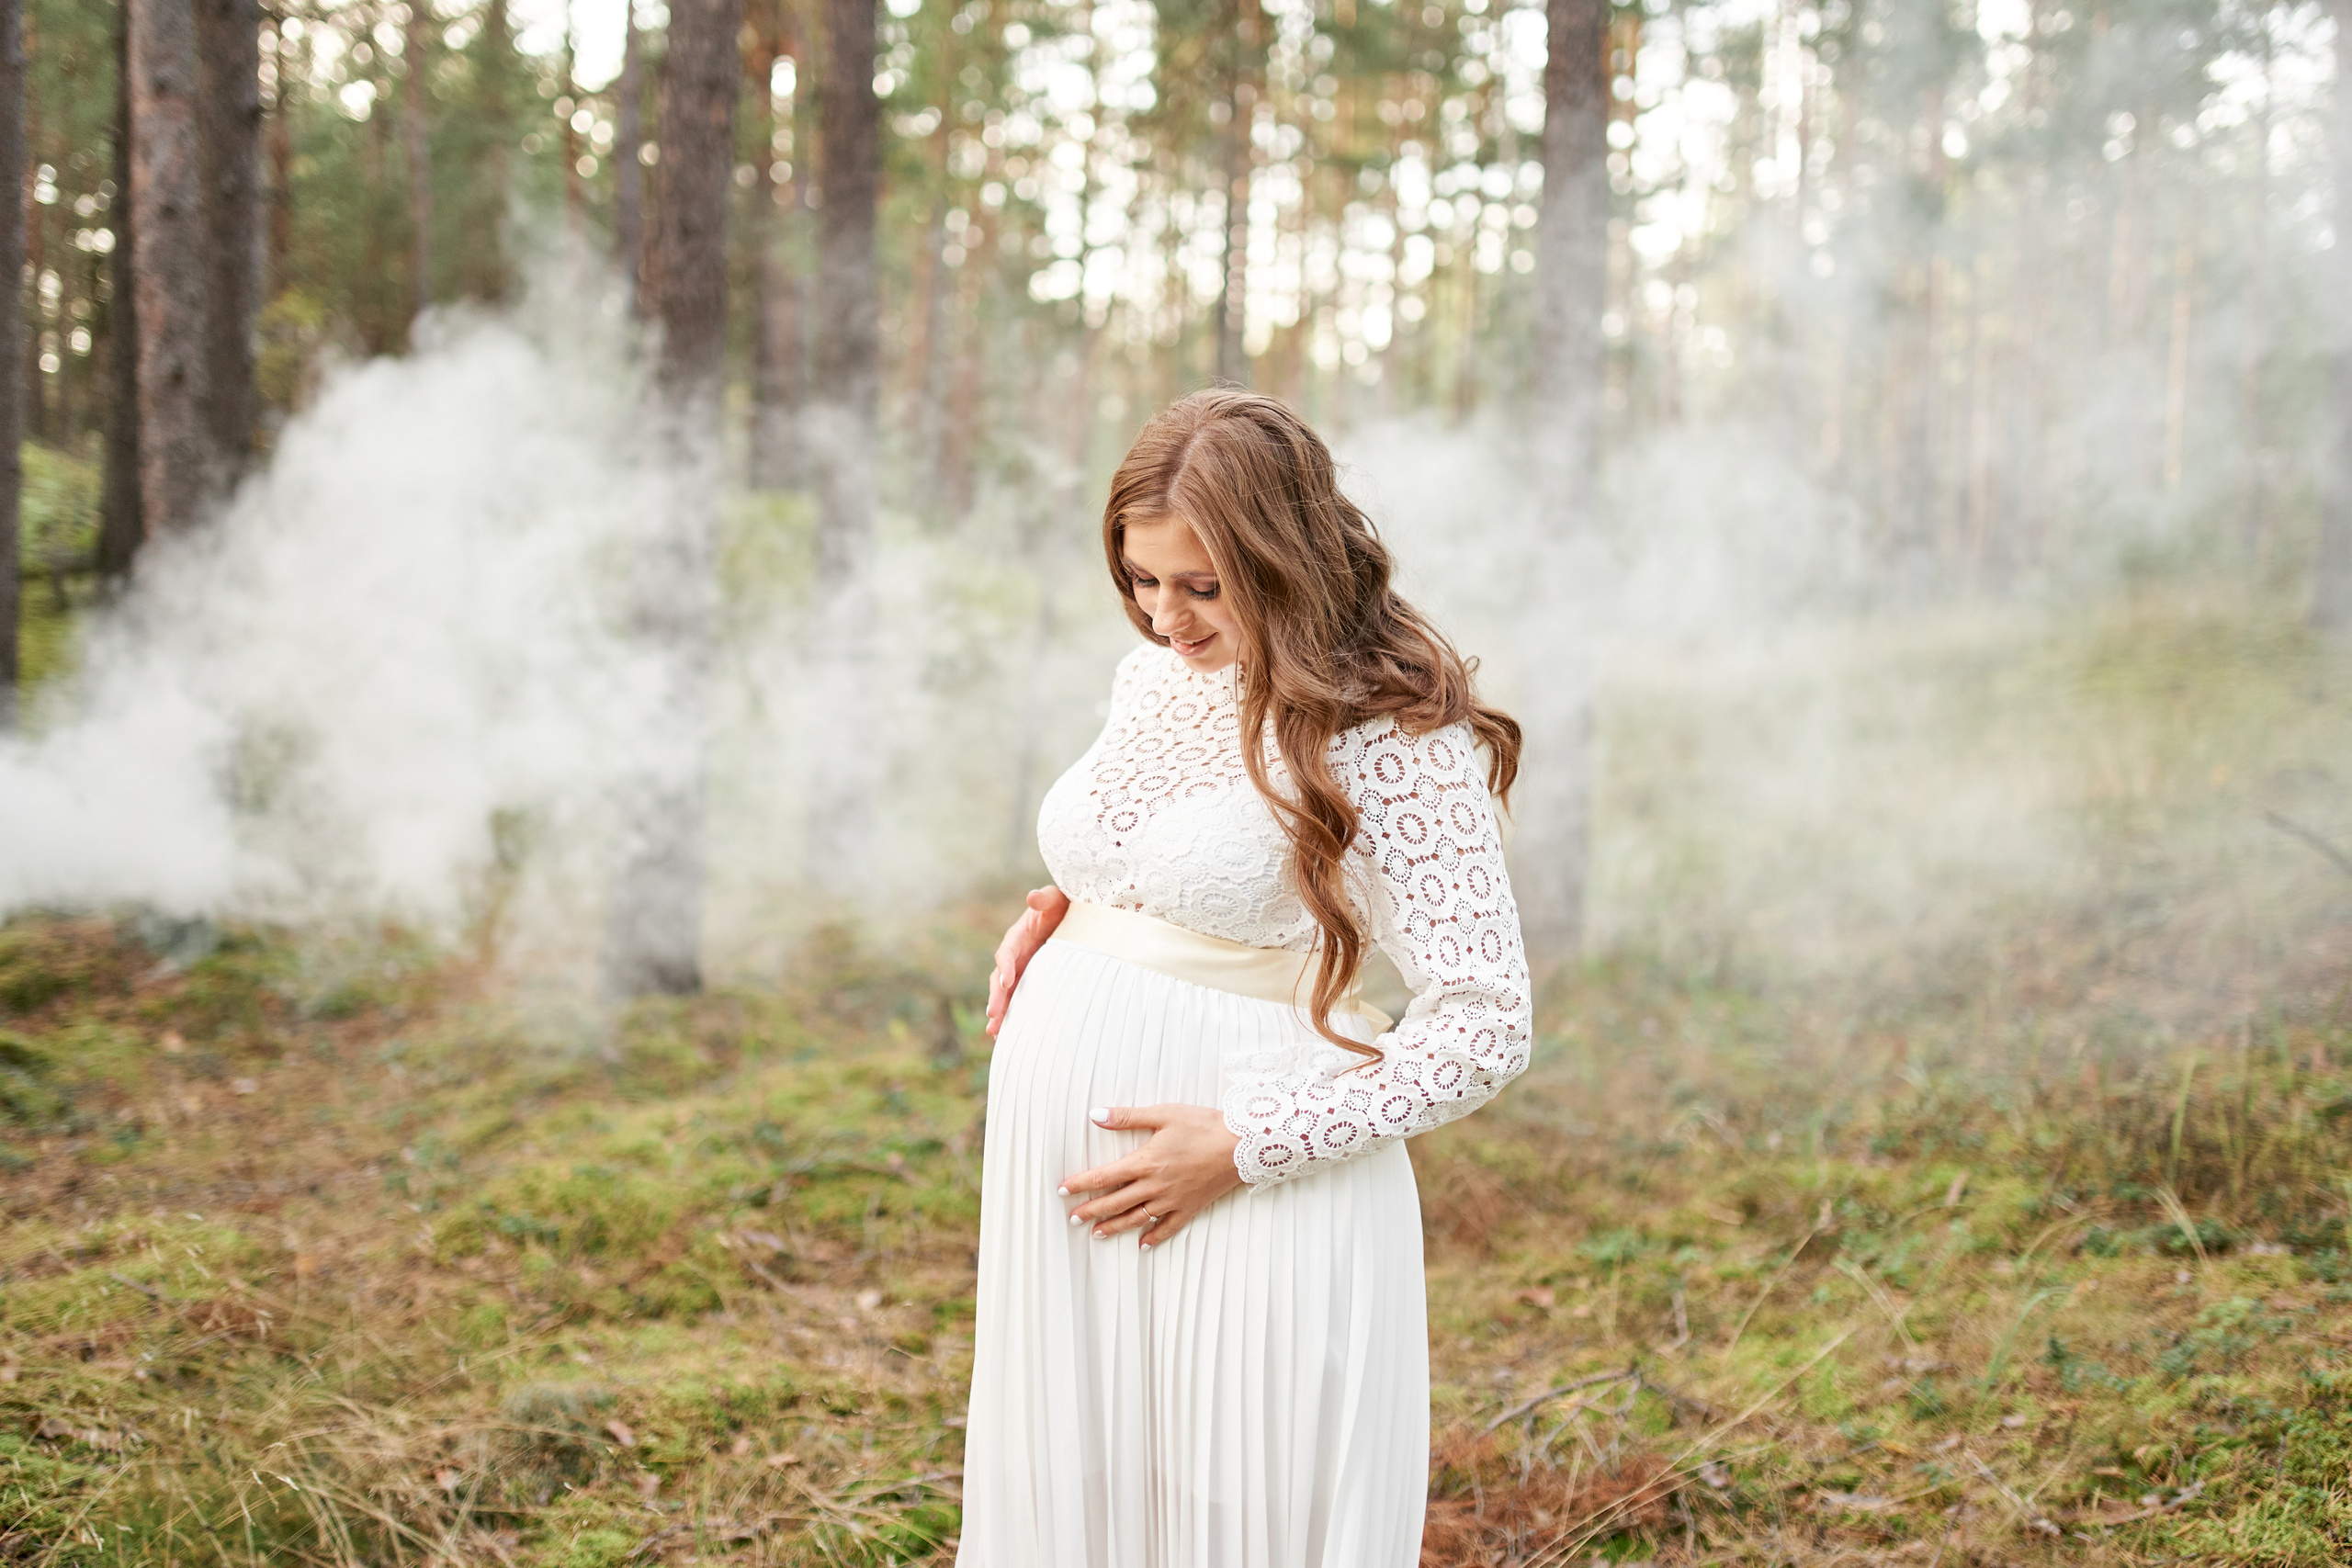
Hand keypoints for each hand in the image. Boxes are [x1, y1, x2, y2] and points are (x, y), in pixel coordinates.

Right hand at [985, 886, 1069, 1037]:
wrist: (1070, 917)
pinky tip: (1007, 1036)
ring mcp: (1021, 971)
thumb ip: (1045, 898)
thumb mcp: (1055, 898)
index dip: (1005, 966)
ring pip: (1006, 994)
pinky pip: (1018, 1000)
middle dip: (997, 997)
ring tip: (994, 1032)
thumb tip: (1033, 897)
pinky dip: (1012, 1016)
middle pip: (1000, 978)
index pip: (1006, 952)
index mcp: (1017, 937)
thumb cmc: (1062, 905)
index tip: (1006, 982)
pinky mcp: (1029, 982)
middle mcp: (1014, 956)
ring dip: (1000, 1012)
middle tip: (993, 1015)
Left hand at [1060, 1104, 1243, 1247]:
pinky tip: (1142, 1246)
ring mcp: (1172, 1200)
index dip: (1080, 1184)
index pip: (1103, 1176)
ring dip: (1114, 1227)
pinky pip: (1167, 1228)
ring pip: (1136, 1218)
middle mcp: (1154, 1185)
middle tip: (1072, 1218)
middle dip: (1091, 1211)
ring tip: (1097, 1234)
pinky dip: (1153, 1238)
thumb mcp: (1164, 1114)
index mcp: (1145, 1162)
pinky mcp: (1189, 1207)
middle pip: (1115, 1202)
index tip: (1062, 1190)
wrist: (1241, 1145)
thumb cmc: (1203, 1126)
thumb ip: (1127, 1117)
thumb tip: (1095, 1115)